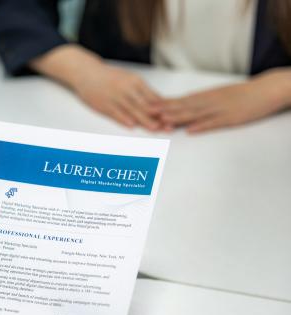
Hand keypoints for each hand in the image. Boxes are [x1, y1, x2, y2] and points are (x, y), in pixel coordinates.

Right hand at [31, 45, 163, 130]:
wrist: (86, 72)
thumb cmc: (110, 78)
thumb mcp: (128, 80)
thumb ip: (142, 92)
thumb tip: (159, 103)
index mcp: (135, 81)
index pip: (153, 97)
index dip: (165, 109)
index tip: (175, 117)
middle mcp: (127, 88)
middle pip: (145, 105)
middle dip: (158, 117)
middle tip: (169, 126)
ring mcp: (115, 96)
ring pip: (132, 110)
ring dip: (144, 120)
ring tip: (155, 128)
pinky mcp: (104, 104)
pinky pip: (115, 112)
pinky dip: (124, 119)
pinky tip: (131, 125)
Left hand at [158, 68, 290, 132]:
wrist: (265, 90)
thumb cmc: (240, 94)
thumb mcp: (216, 95)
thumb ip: (198, 102)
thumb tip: (181, 107)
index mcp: (204, 96)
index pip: (178, 101)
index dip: (161, 104)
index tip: (144, 106)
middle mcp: (208, 102)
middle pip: (182, 107)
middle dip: (163, 110)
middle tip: (145, 113)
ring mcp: (219, 110)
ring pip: (195, 114)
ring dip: (178, 118)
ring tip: (162, 120)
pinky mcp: (231, 118)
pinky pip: (214, 123)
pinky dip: (202, 126)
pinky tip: (191, 130)